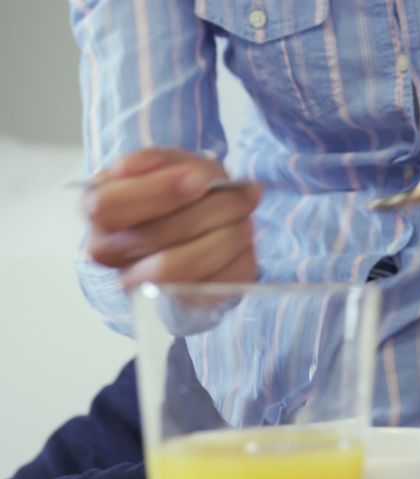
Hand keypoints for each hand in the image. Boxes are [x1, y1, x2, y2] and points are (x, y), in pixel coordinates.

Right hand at [83, 148, 261, 287]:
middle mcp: (110, 254)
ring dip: (229, 235)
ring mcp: (142, 283)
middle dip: (210, 213)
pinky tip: (244, 238)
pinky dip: (240, 258)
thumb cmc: (173, 189)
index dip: (158, 191)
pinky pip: (215, 286)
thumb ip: (166, 161)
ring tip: (246, 214)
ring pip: (183, 268)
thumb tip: (188, 174)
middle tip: (242, 196)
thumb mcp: (166, 163)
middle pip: (154, 238)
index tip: (198, 179)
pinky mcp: (183, 301)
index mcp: (98, 211)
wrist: (187, 221)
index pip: (110, 206)